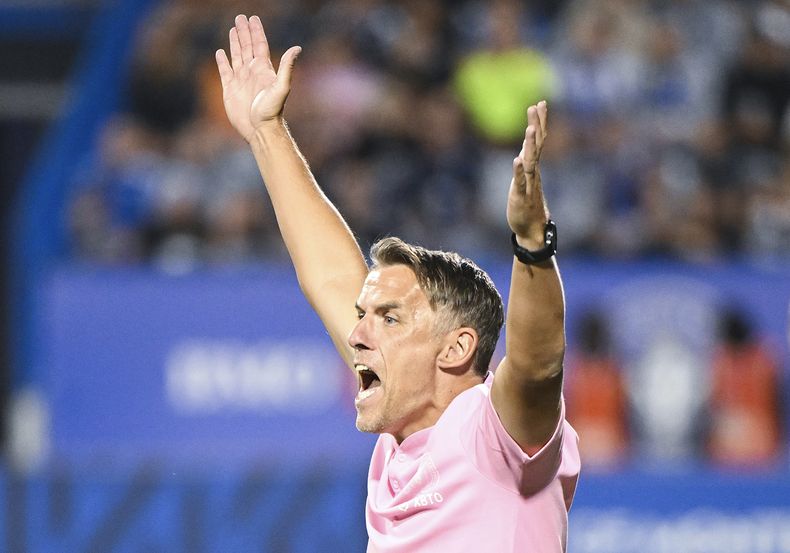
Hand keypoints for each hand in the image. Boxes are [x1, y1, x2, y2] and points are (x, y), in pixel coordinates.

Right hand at [215, 15, 301, 141]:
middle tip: (240, 17)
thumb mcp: (281, 87)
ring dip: (234, 42)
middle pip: (247, 46)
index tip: (253, 18)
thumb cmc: (271, 111)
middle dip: (244, 32)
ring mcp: (240, 80)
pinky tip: (220, 52)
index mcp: (263, 69)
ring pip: (236, 56)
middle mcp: (252, 72)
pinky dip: (222, 61)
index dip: (256, 31)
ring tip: (233, 29)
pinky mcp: (229, 89)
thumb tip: (297, 48)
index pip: (259, 44)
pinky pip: (225, 71)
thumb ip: (287, 67)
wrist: (259, 129)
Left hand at [506, 101, 548, 249]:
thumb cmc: (528, 204)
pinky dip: (519, 172)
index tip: (541, 103)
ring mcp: (529, 184)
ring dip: (530, 145)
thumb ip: (527, 161)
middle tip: (538, 105)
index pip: (539, 140)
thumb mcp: (526, 178)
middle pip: (537, 145)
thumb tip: (527, 147)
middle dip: (537, 125)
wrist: (532, 230)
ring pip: (531, 162)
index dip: (540, 122)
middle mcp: (533, 172)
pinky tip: (517, 160)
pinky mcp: (521, 197)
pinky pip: (521, 182)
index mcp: (533, 167)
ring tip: (530, 128)